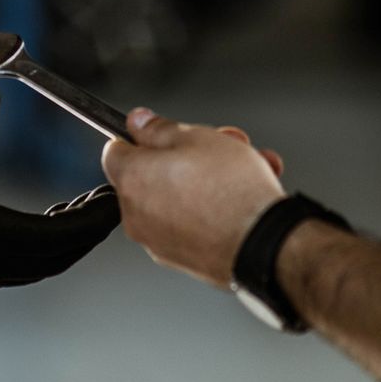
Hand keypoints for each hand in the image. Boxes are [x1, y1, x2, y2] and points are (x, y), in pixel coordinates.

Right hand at [0, 86, 118, 295]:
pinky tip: (40, 219)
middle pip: (57, 257)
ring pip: (39, 264)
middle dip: (88, 230)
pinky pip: (19, 264)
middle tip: (110, 196)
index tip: (115, 194)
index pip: (58, 237)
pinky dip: (42, 245)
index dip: (92, 218)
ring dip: (66, 239)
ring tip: (82, 204)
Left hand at [102, 107, 290, 286]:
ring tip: (245, 169)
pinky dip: (211, 209)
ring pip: (178, 197)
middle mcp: (137, 215)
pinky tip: (244, 196)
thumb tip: (137, 122)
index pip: (116, 150)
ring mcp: (159, 241)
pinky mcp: (184, 259)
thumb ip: (159, 128)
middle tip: (219, 145)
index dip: (141, 135)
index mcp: (132, 179)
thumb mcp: (196, 137)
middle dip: (187, 155)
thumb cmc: (232, 191)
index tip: (161, 130)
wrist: (264, 245)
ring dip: (208, 179)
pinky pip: (192, 223)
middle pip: (154, 173)